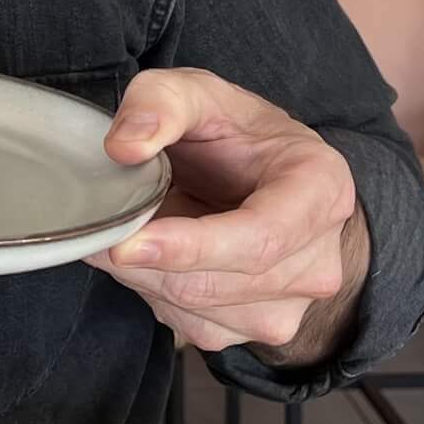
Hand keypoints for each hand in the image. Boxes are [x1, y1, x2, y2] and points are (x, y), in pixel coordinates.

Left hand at [87, 68, 365, 356]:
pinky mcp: (255, 330)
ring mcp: (290, 305)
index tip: (129, 244)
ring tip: (135, 227)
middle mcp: (318, 260)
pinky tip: (155, 254)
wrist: (267, 178)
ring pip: (195, 307)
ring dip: (145, 274)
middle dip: (146, 259)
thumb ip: (161, 103)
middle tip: (102, 225)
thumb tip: (124, 148)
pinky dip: (154, 291)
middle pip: (216, 282)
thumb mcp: (200, 94)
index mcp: (321, 191)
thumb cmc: (238, 135)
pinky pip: (189, 325)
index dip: (191, 247)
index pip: (260, 237)